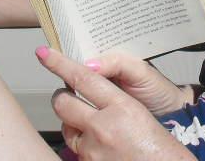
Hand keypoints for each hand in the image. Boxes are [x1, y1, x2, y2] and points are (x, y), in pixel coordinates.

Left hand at [38, 48, 191, 160]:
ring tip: (93, 126)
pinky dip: (83, 146)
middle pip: (63, 103)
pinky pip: (75, 151)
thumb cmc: (160, 147)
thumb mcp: (140, 113)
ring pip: (65, 128)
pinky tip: (100, 147)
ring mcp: (91, 150)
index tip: (44, 53)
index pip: (83, 78)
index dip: (60, 63)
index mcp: (121, 107)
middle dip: (62, 97)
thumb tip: (90, 84)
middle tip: (68, 96)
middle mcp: (103, 127)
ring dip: (72, 123)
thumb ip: (114, 99)